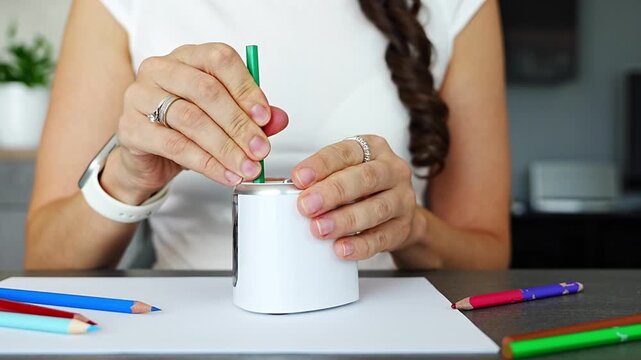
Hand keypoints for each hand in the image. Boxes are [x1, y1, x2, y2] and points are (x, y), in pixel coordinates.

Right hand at [105, 43, 288, 203]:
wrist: (149, 158)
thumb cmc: (186, 129)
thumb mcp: (223, 118)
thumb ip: (251, 115)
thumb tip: (279, 119)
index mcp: (187, 57)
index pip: (220, 60)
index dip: (246, 89)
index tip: (265, 117)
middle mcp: (161, 69)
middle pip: (207, 90)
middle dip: (239, 124)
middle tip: (260, 149)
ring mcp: (140, 96)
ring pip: (191, 119)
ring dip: (226, 147)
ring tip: (247, 167)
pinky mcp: (130, 128)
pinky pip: (174, 145)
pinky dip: (206, 163)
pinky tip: (225, 174)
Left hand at [292, 135, 417, 259]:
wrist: (399, 212)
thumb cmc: (363, 187)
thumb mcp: (344, 171)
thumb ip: (318, 177)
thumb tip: (278, 187)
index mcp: (373, 149)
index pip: (346, 152)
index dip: (321, 164)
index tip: (299, 178)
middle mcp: (392, 170)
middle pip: (364, 178)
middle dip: (333, 192)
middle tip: (306, 206)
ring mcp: (402, 199)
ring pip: (376, 208)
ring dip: (345, 220)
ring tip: (320, 229)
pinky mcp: (403, 227)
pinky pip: (382, 237)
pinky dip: (360, 245)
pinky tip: (342, 248)